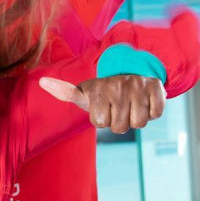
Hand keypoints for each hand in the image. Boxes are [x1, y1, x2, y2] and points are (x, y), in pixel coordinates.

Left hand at [40, 75, 165, 132]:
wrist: (132, 72)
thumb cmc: (104, 91)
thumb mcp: (84, 92)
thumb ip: (65, 91)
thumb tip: (42, 81)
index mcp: (100, 88)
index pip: (100, 123)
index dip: (101, 120)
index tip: (103, 108)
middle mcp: (119, 85)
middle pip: (120, 127)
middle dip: (118, 122)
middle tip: (118, 108)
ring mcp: (139, 85)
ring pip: (139, 123)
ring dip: (135, 118)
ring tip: (130, 105)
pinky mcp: (157, 87)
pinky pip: (156, 113)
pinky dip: (152, 112)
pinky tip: (144, 102)